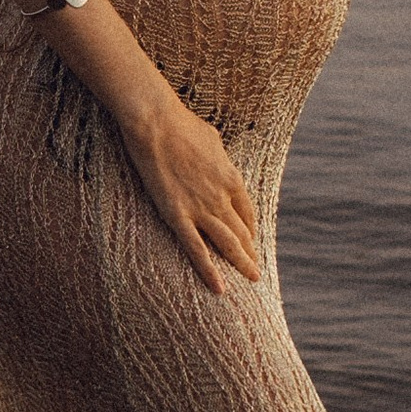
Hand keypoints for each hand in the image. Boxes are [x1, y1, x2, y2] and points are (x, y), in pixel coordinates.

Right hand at [115, 89, 262, 293]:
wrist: (156, 123)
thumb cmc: (181, 124)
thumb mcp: (212, 139)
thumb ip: (218, 157)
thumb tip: (217, 160)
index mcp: (231, 178)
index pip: (247, 211)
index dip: (250, 229)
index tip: (251, 240)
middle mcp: (221, 197)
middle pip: (242, 231)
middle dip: (250, 252)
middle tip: (254, 269)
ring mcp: (201, 208)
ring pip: (227, 244)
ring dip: (242, 264)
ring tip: (251, 279)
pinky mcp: (177, 215)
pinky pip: (197, 249)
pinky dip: (210, 271)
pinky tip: (219, 288)